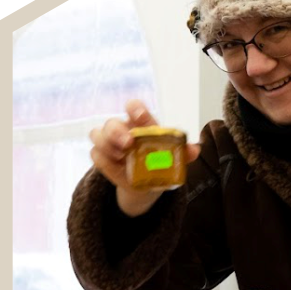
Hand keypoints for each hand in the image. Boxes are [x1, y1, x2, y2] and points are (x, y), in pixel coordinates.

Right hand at [88, 99, 200, 216]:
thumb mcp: (173, 157)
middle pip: (111, 122)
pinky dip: (105, 160)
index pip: (133, 107)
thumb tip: (195, 150)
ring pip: (97, 134)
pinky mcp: (102, 157)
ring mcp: (108, 142)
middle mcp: (122, 129)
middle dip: (117, 131)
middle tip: (128, 143)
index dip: (135, 108)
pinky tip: (117, 167)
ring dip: (107, 145)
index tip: (142, 117)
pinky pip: (95, 154)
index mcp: (140, 123)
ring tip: (122, 157)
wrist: (147, 182)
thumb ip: (183, 152)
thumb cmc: (159, 161)